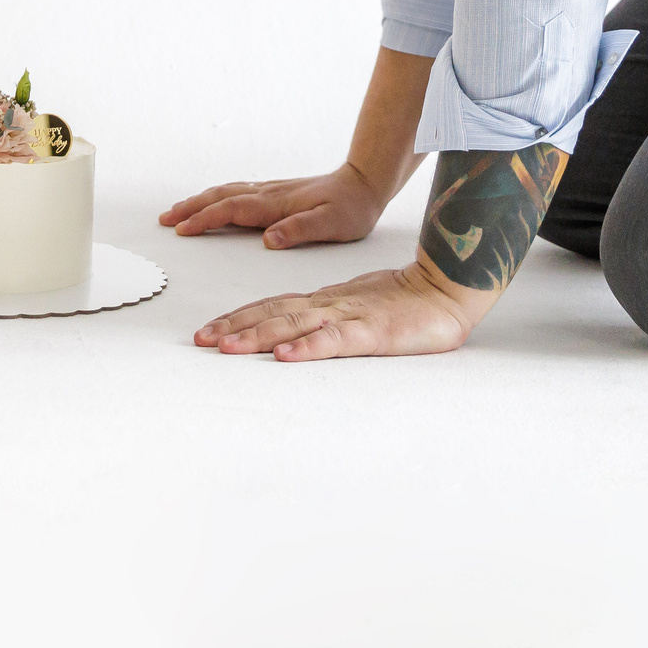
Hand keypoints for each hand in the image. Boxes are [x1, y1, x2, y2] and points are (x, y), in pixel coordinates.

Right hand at [157, 164, 390, 248]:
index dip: (205, 220)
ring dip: (199, 201)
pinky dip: (216, 197)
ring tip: (177, 211)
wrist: (366, 182)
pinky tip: (212, 202)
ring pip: (227, 192)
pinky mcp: (276, 192)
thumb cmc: (351, 207)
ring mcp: (271, 190)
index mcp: (277, 204)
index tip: (181, 229)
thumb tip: (268, 240)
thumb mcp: (332, 224)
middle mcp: (269, 193)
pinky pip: (237, 191)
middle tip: (165, 220)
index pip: (232, 210)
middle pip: (221, 197)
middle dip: (191, 208)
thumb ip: (299, 230)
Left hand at [192, 261, 489, 361]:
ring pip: (294, 325)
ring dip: (257, 336)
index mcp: (324, 302)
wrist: (447, 291)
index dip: (238, 318)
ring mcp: (348, 317)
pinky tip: (286, 356)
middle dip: (234, 327)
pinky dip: (308, 348)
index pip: (271, 307)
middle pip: (272, 314)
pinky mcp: (372, 333)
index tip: (207, 331)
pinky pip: (335, 341)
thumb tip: (292, 336)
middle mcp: (328, 306)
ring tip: (226, 347)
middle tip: (200, 340)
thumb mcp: (356, 311)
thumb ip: (326, 321)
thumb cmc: (405, 305)